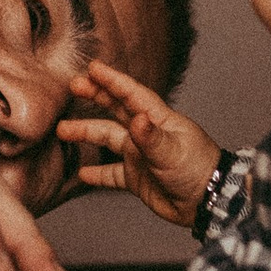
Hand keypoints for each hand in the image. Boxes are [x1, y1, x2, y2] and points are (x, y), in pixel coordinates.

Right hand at [58, 58, 223, 227]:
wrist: (208, 202)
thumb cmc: (198, 170)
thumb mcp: (173, 151)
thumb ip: (151, 138)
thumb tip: (136, 119)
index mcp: (158, 120)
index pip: (132, 94)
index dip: (112, 80)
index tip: (92, 68)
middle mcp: (146, 134)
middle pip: (116, 110)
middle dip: (95, 96)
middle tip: (73, 86)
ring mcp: (140, 156)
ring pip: (108, 139)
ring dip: (86, 133)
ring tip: (62, 130)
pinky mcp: (136, 178)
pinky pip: (111, 173)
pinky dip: (96, 173)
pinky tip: (81, 173)